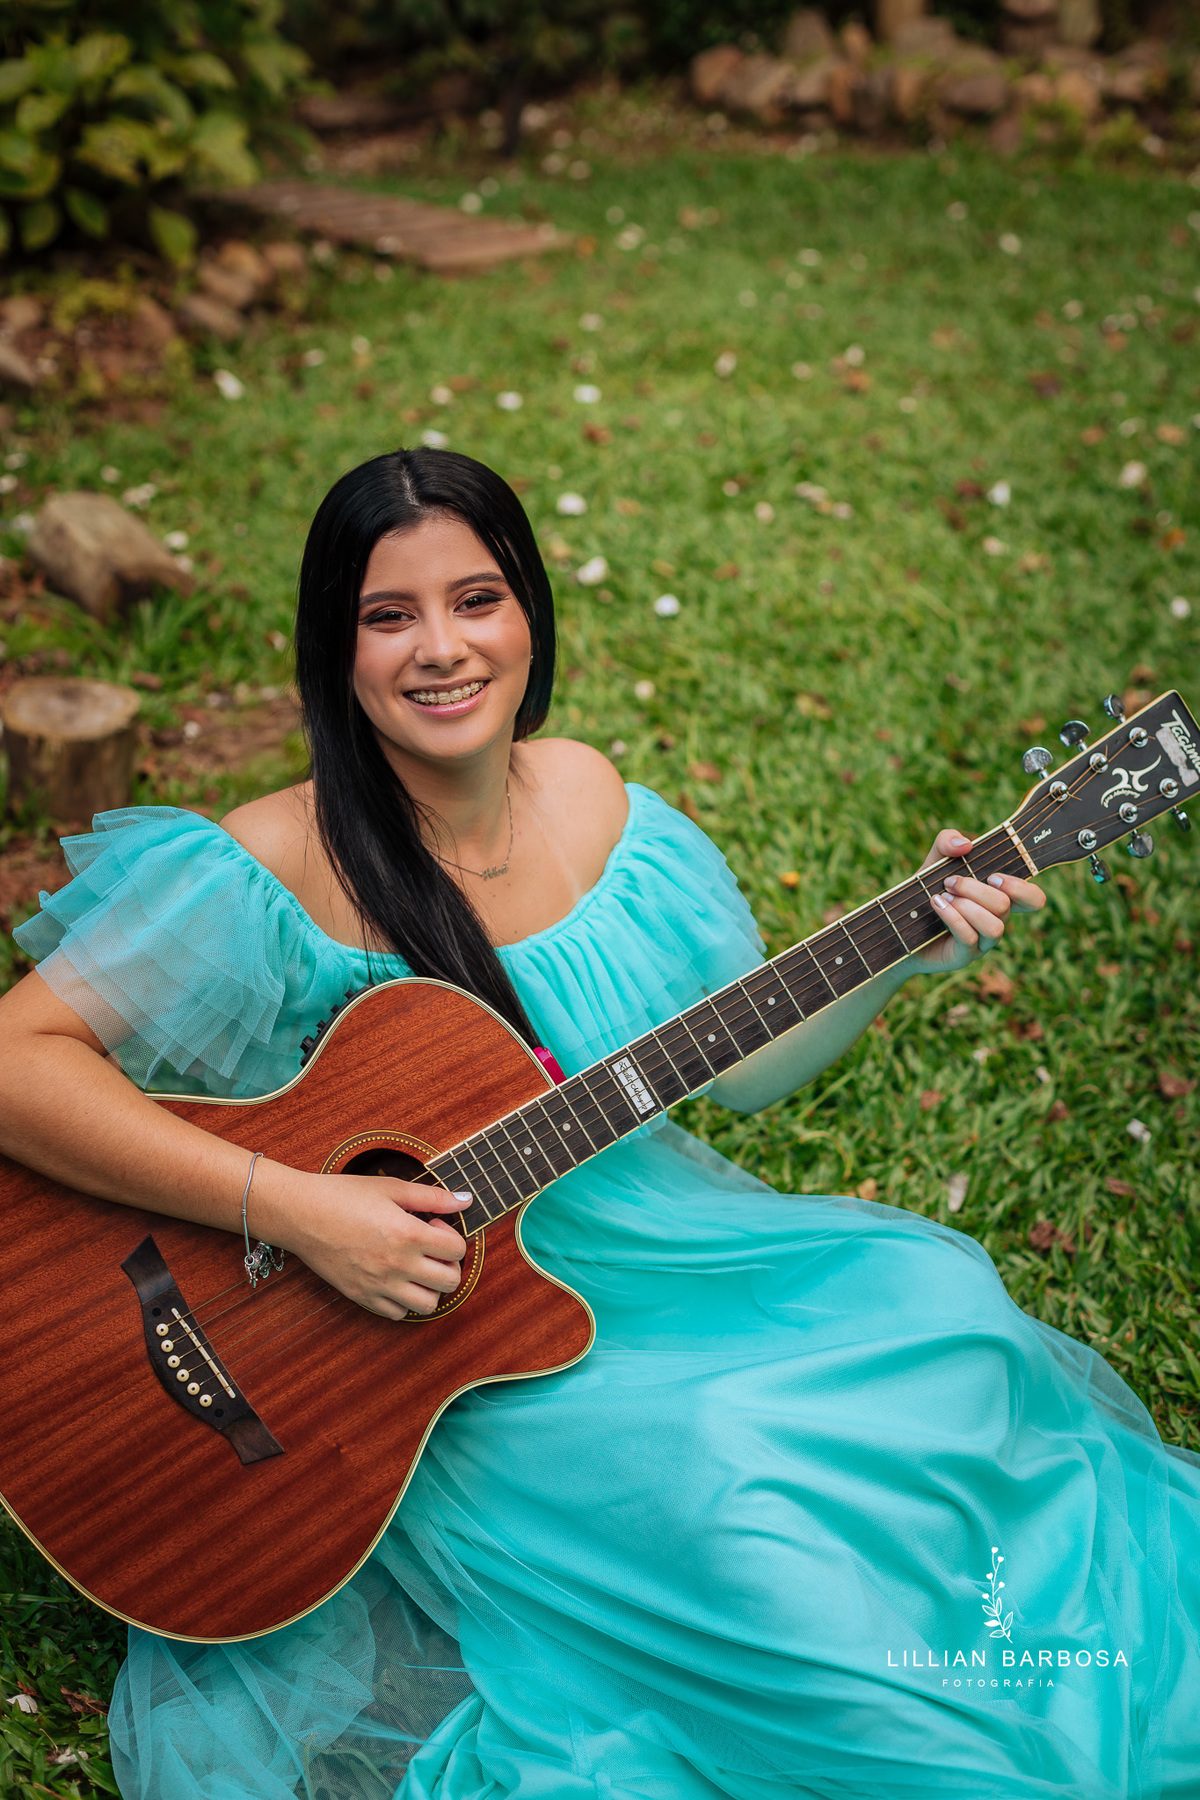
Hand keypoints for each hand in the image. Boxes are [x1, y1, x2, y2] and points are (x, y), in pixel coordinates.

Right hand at [252, 1163, 469, 1319]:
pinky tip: (394, 1278)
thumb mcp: (390, 1187)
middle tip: (429, 1248)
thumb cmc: (343, 1195)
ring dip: (429, 1287)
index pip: (457, 1250)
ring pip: (427, 1305)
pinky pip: (397, 1313)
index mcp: (408, 1234)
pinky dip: (403, 1300)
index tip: (432, 1226)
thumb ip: (432, 1196)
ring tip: (415, 1267)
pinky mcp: (361, 1296)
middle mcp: (397, 1265)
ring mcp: (379, 1285)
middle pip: (450, 1282)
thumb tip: (465, 1200)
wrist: (300, 1214)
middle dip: (448, 1264)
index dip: (451, 1236)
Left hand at [906, 827, 1045, 975]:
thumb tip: (966, 844)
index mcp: (998, 898)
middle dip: (974, 888)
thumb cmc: (925, 891)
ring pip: (994, 925)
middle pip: (1005, 905)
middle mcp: (996, 920)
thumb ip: (947, 842)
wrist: (900, 927)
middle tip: (949, 882)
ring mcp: (982, 941)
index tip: (992, 876)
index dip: (1021, 887)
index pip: (1033, 899)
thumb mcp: (934, 861)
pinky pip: (970, 937)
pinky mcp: (965, 956)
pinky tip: (936, 904)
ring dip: (967, 906)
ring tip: (942, 897)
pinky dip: (952, 916)